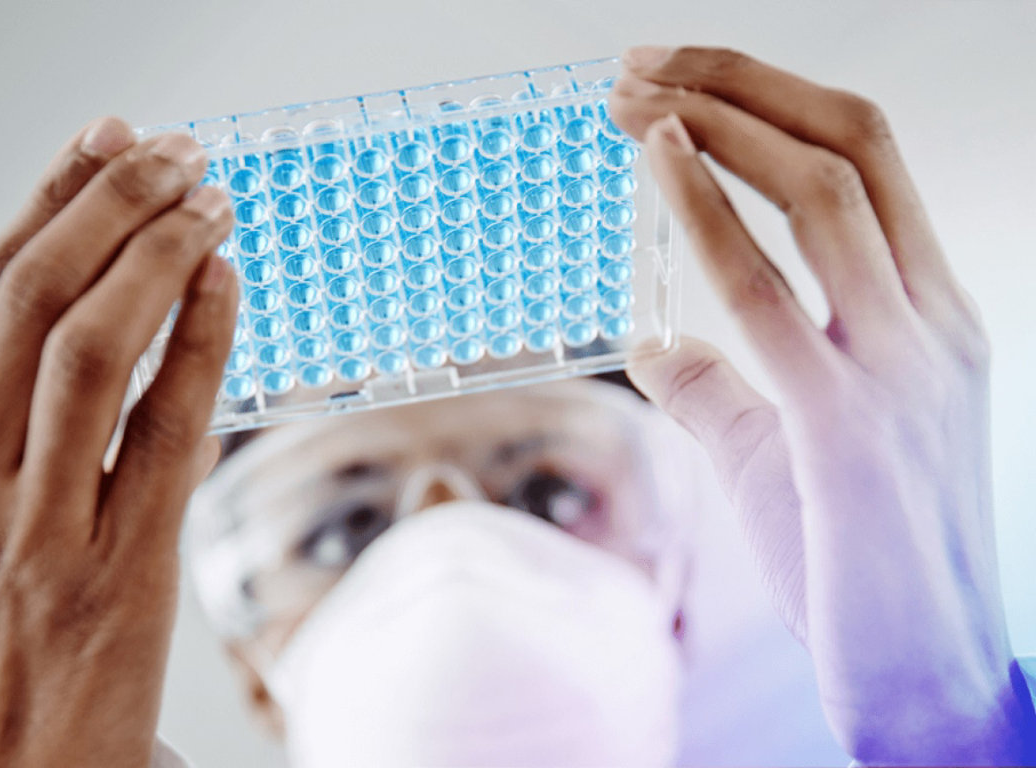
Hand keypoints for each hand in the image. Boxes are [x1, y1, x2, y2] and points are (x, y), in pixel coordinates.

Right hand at [0, 117, 237, 766]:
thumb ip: (3, 429)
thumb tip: (91, 312)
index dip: (47, 203)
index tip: (99, 146)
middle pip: (31, 300)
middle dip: (106, 205)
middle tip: (169, 151)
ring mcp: (34, 530)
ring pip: (87, 349)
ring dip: (153, 255)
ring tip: (205, 198)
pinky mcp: (115, 570)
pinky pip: (160, 431)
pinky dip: (196, 343)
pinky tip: (222, 285)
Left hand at [610, 47, 1033, 763]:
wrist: (925, 682)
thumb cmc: (855, 563)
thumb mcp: (782, 453)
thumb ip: (720, 389)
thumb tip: (651, 341)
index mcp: (928, 316)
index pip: (865, 162)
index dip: (768, 101)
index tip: (677, 85)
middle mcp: (929, 322)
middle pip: (849, 145)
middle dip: (738, 84)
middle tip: (636, 67)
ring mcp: (902, 369)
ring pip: (824, 191)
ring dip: (718, 123)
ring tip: (630, 98)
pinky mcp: (852, 428)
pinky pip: (770, 292)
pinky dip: (708, 213)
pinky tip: (658, 168)